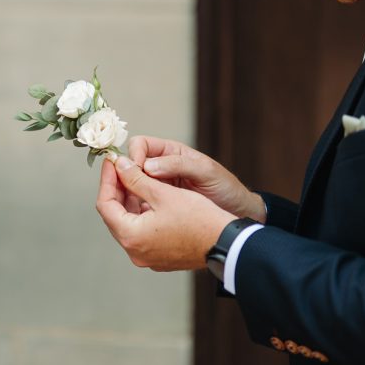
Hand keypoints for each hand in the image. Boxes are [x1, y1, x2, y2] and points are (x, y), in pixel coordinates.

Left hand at [95, 155, 233, 271]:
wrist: (227, 243)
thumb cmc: (199, 218)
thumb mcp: (163, 193)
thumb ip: (135, 178)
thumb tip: (119, 166)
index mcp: (131, 236)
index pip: (105, 204)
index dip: (107, 180)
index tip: (112, 162)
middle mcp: (135, 252)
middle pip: (115, 216)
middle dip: (118, 190)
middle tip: (123, 168)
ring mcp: (147, 258)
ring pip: (129, 224)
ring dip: (131, 201)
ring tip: (136, 179)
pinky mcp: (160, 258)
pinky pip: (143, 233)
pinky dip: (143, 215)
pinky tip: (150, 198)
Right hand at [129, 135, 265, 220]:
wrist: (238, 213)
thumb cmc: (226, 188)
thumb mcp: (205, 171)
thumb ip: (177, 165)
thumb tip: (146, 165)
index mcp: (170, 153)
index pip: (140, 146)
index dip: (133, 156)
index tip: (135, 171)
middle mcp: (160, 168)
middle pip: (131, 167)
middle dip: (127, 177)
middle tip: (129, 190)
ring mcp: (159, 188)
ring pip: (132, 187)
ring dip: (129, 194)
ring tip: (133, 206)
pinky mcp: (159, 207)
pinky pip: (140, 205)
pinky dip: (136, 210)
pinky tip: (141, 218)